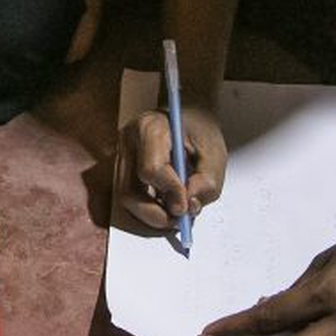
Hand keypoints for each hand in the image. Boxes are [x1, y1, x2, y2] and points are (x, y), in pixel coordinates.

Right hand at [114, 103, 225, 231]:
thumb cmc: (199, 128)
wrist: (185, 115)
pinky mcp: (122, 170)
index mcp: (149, 128)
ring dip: (152, 215)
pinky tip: (167, 205)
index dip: (170, 192)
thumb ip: (208, 180)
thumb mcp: (214, 151)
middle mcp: (127, 143)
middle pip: (129, 192)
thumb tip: (189, 206)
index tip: (188, 205)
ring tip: (177, 213)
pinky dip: (149, 210)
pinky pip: (130, 198)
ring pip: (126, 199)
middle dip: (155, 214)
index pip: (151, 169)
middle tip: (180, 220)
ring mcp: (121, 157)